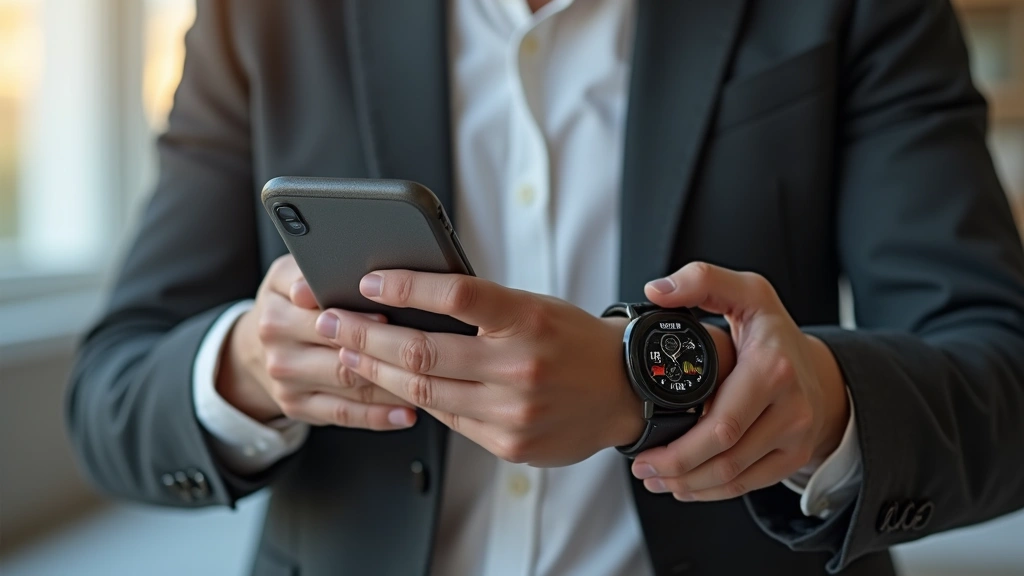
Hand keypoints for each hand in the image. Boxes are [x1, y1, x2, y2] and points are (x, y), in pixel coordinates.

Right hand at [217, 255, 416, 429]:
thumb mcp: (286, 277)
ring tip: (428, 381)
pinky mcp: (299, 409)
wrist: (253, 350)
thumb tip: (323, 277)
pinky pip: (344, 415)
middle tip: (423, 353)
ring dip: (391, 388)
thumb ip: (306, 271)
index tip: (390, 317)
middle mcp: (279, 353)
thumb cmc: (286, 304)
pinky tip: (407, 413)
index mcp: (276, 315)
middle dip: (384, 354)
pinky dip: (378, 416)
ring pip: (349, 388)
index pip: (324, 317)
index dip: (361, 319)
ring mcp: (288, 385)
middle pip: (341, 357)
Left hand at [314, 271, 645, 466]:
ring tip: (348, 353)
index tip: (369, 279)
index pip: (457, 294)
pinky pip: (447, 418)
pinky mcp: (508, 442)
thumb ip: (481, 308)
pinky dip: (414, 399)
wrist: (625, 390)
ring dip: (376, 371)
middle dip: (366, 335)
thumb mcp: (534, 306)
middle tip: (332, 320)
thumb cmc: (572, 340)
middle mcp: (521, 366)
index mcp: (529, 319)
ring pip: (424, 390)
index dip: (406, 286)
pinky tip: (392, 384)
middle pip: (423, 350)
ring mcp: (514, 410)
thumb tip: (410, 301)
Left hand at [630, 262, 848, 500]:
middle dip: (677, 470)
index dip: (679, 447)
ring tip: (655, 479)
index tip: (642, 450)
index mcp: (771, 367)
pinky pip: (749, 485)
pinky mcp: (794, 456)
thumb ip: (702, 280)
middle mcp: (790, 406)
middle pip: (725, 457)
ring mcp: (796, 435)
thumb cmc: (770, 329)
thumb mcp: (745, 292)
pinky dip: (712, 491)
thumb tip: (657, 292)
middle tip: (642, 469)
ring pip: (735, 477)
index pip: (722, 423)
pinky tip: (684, 486)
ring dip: (689, 485)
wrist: (817, 365)